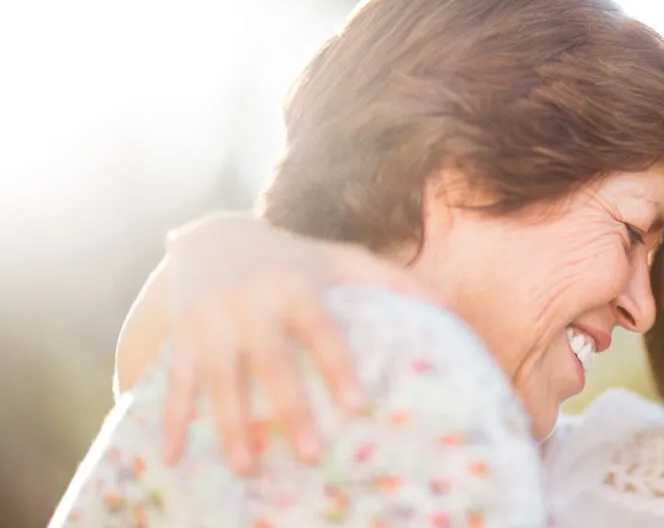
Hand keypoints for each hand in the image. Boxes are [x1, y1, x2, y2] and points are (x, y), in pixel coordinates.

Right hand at [160, 212, 440, 472]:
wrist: (214, 236)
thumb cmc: (294, 258)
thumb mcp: (341, 259)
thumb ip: (393, 280)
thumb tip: (452, 308)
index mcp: (293, 285)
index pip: (320, 329)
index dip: (336, 365)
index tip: (356, 405)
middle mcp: (250, 302)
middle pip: (270, 361)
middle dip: (288, 407)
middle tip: (308, 453)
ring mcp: (211, 320)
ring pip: (220, 378)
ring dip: (230, 425)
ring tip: (247, 468)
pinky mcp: (182, 337)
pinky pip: (176, 382)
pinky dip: (171, 420)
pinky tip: (170, 458)